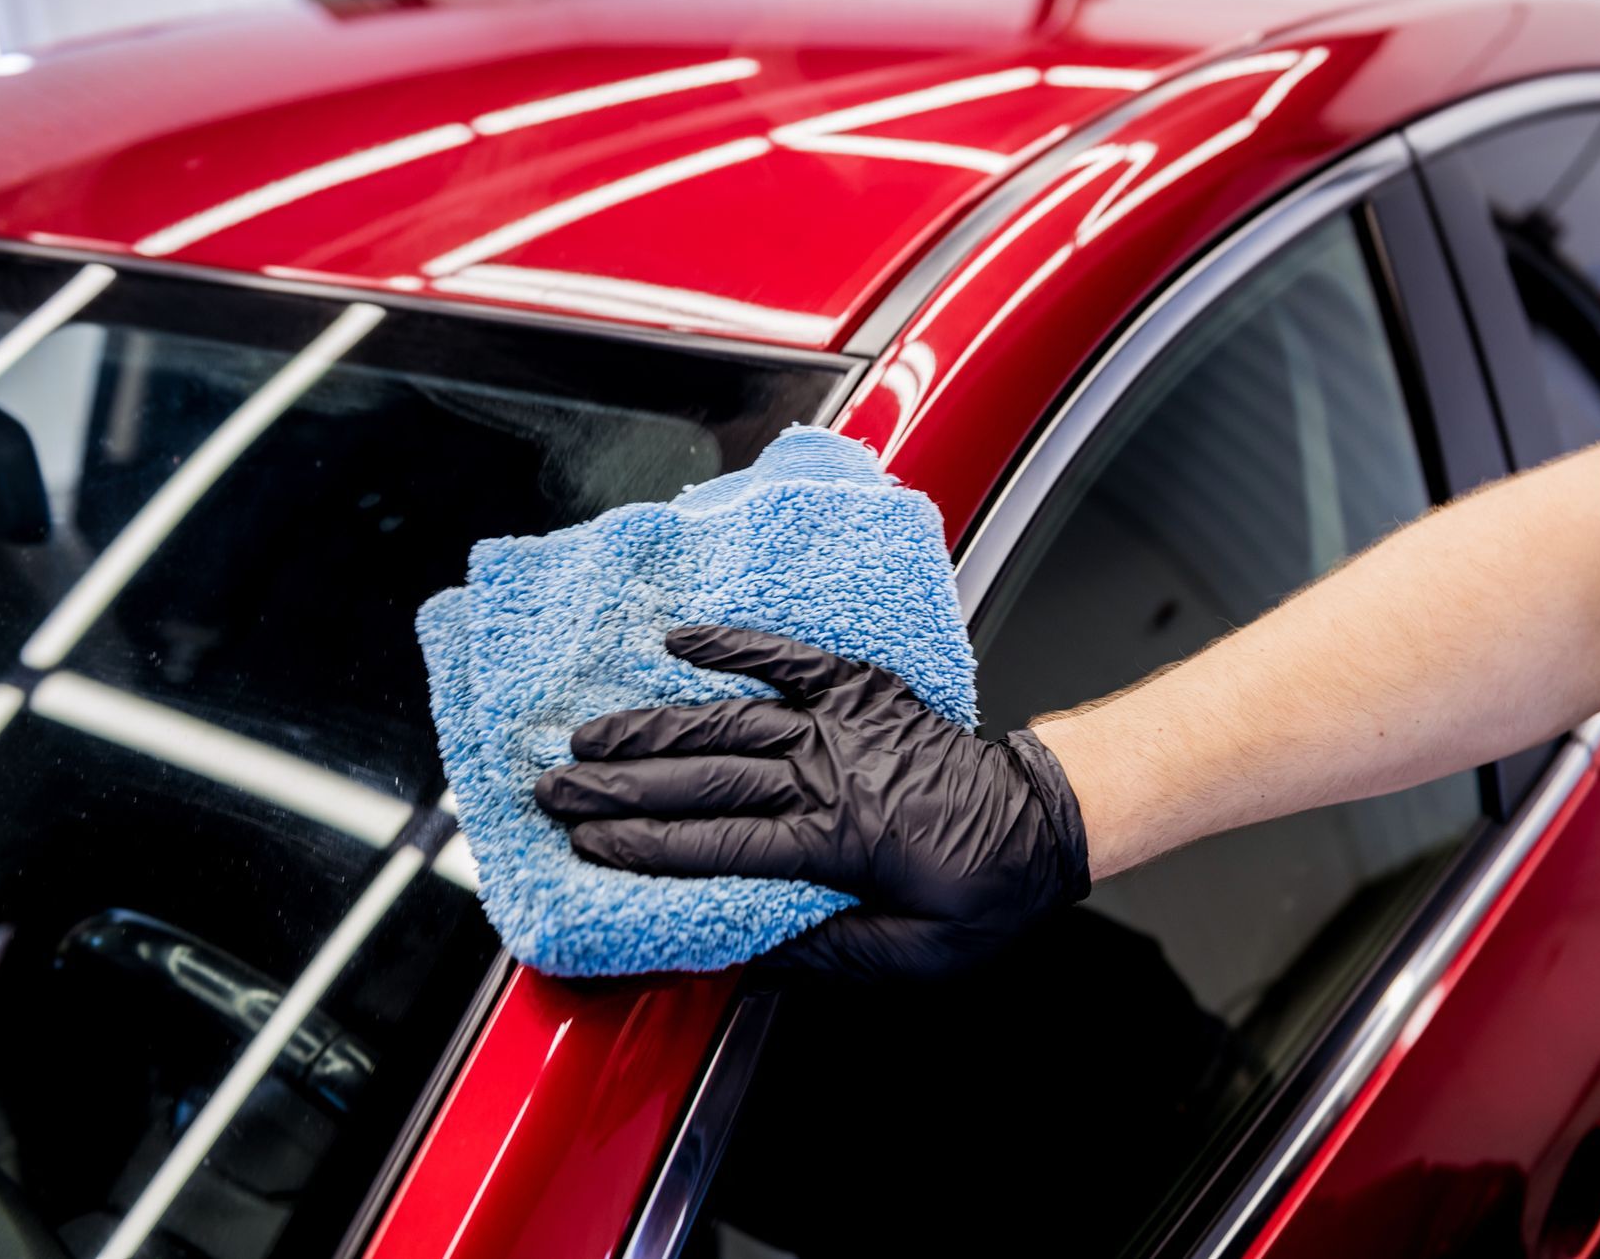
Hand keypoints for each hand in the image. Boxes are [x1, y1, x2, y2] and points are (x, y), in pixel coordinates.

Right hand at [534, 625, 1090, 978]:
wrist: (1046, 822)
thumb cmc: (983, 897)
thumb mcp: (912, 961)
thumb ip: (822, 957)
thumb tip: (736, 958)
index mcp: (839, 844)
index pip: (718, 846)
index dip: (645, 848)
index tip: (585, 849)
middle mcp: (831, 774)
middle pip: (705, 779)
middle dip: (620, 787)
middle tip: (552, 789)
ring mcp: (844, 723)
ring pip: (729, 719)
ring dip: (652, 726)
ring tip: (588, 732)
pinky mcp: (862, 688)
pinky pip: (790, 656)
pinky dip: (734, 642)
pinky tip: (680, 637)